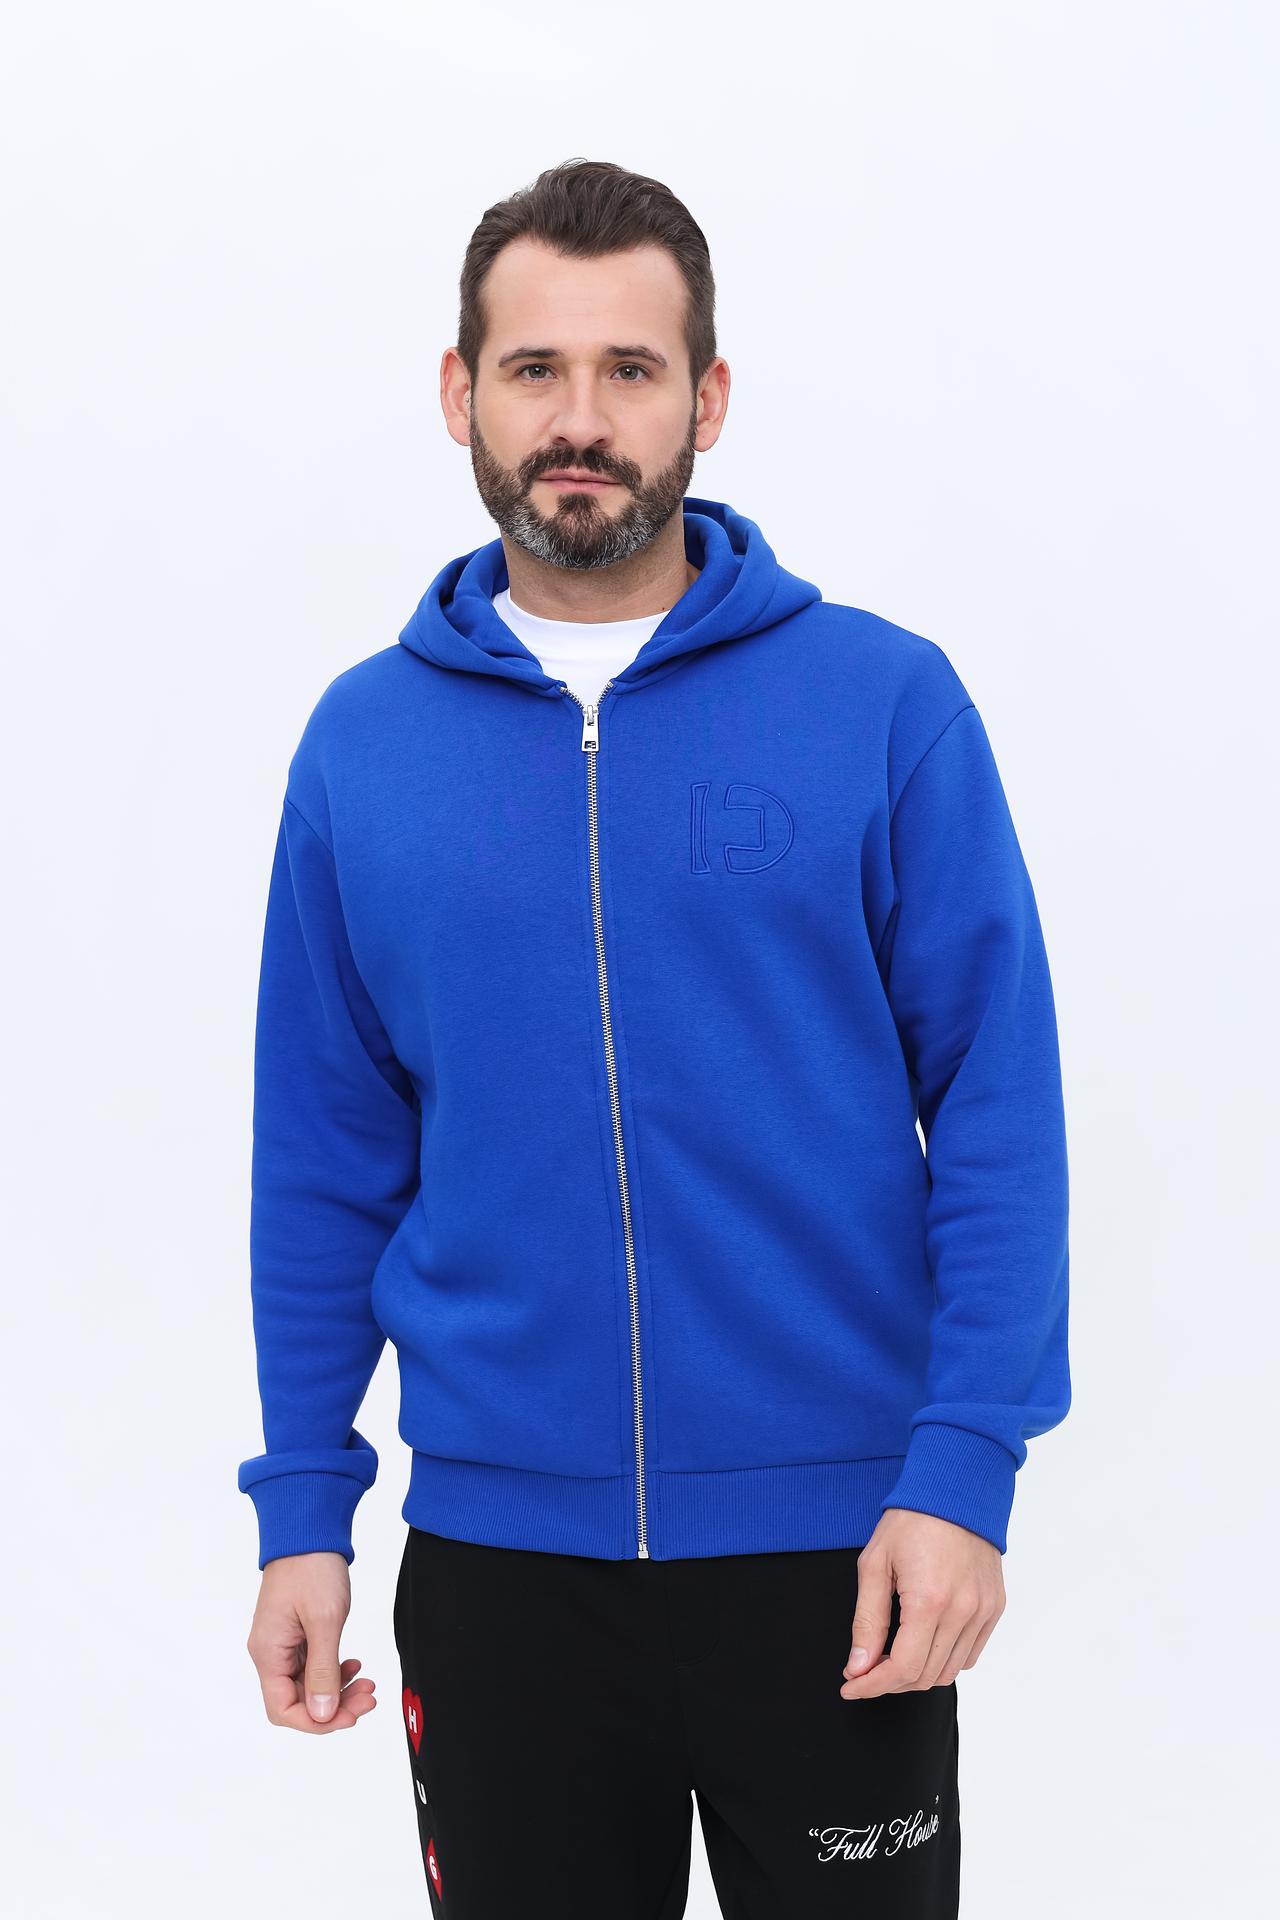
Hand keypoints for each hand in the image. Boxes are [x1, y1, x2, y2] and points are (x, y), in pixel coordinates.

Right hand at [245, 1551, 378, 1733]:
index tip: (349, 1716)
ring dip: (337, 1690)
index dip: (316, 1721)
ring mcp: (283, 1643)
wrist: (309, 1530)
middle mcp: (270, 1653)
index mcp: (269, 1653)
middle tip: (369, 1697)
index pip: (283, 1710)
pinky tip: (354, 1665)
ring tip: (367, 1682)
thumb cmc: (312, 1569)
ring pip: (308, 1685)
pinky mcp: (296, 1633)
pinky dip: (334, 1670)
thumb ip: (323, 1671)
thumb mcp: (324, 1621)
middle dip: (334, 1706)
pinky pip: (312, 1665)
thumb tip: (321, 1715)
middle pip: (297, 1701)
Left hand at [839, 1508, 1005, 1699]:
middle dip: (890, 1682)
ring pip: (950, 1671)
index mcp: (929, 1600)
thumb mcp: (875, 1564)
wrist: (955, 1489)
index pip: (903, 1668)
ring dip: (917, 1673)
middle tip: (865, 1670)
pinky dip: (945, 1659)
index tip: (850, 1686)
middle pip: (926, 1676)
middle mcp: (963, 1612)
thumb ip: (867, 1621)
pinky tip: (923, 1642)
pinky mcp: (994, 1607)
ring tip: (892, 1656)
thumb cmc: (910, 1520)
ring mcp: (983, 1611)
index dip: (873, 1685)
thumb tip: (858, 1667)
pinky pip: (970, 1654)